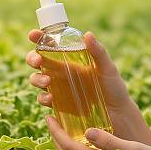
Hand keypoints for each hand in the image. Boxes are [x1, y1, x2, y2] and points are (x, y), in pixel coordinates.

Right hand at [26, 30, 150, 149]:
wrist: (118, 115)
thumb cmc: (115, 88)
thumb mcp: (107, 68)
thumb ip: (98, 52)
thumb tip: (87, 34)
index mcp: (71, 59)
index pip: (51, 45)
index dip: (39, 38)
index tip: (33, 34)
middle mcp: (61, 73)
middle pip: (38, 61)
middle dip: (32, 58)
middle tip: (38, 60)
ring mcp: (58, 89)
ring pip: (37, 80)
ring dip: (36, 79)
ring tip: (47, 81)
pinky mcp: (59, 105)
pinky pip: (44, 100)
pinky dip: (43, 98)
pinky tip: (50, 98)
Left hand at [46, 115, 150, 149]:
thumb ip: (109, 141)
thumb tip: (86, 131)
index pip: (68, 147)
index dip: (56, 131)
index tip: (49, 116)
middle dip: (55, 137)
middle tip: (51, 119)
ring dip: (64, 142)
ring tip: (63, 126)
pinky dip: (76, 147)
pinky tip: (83, 138)